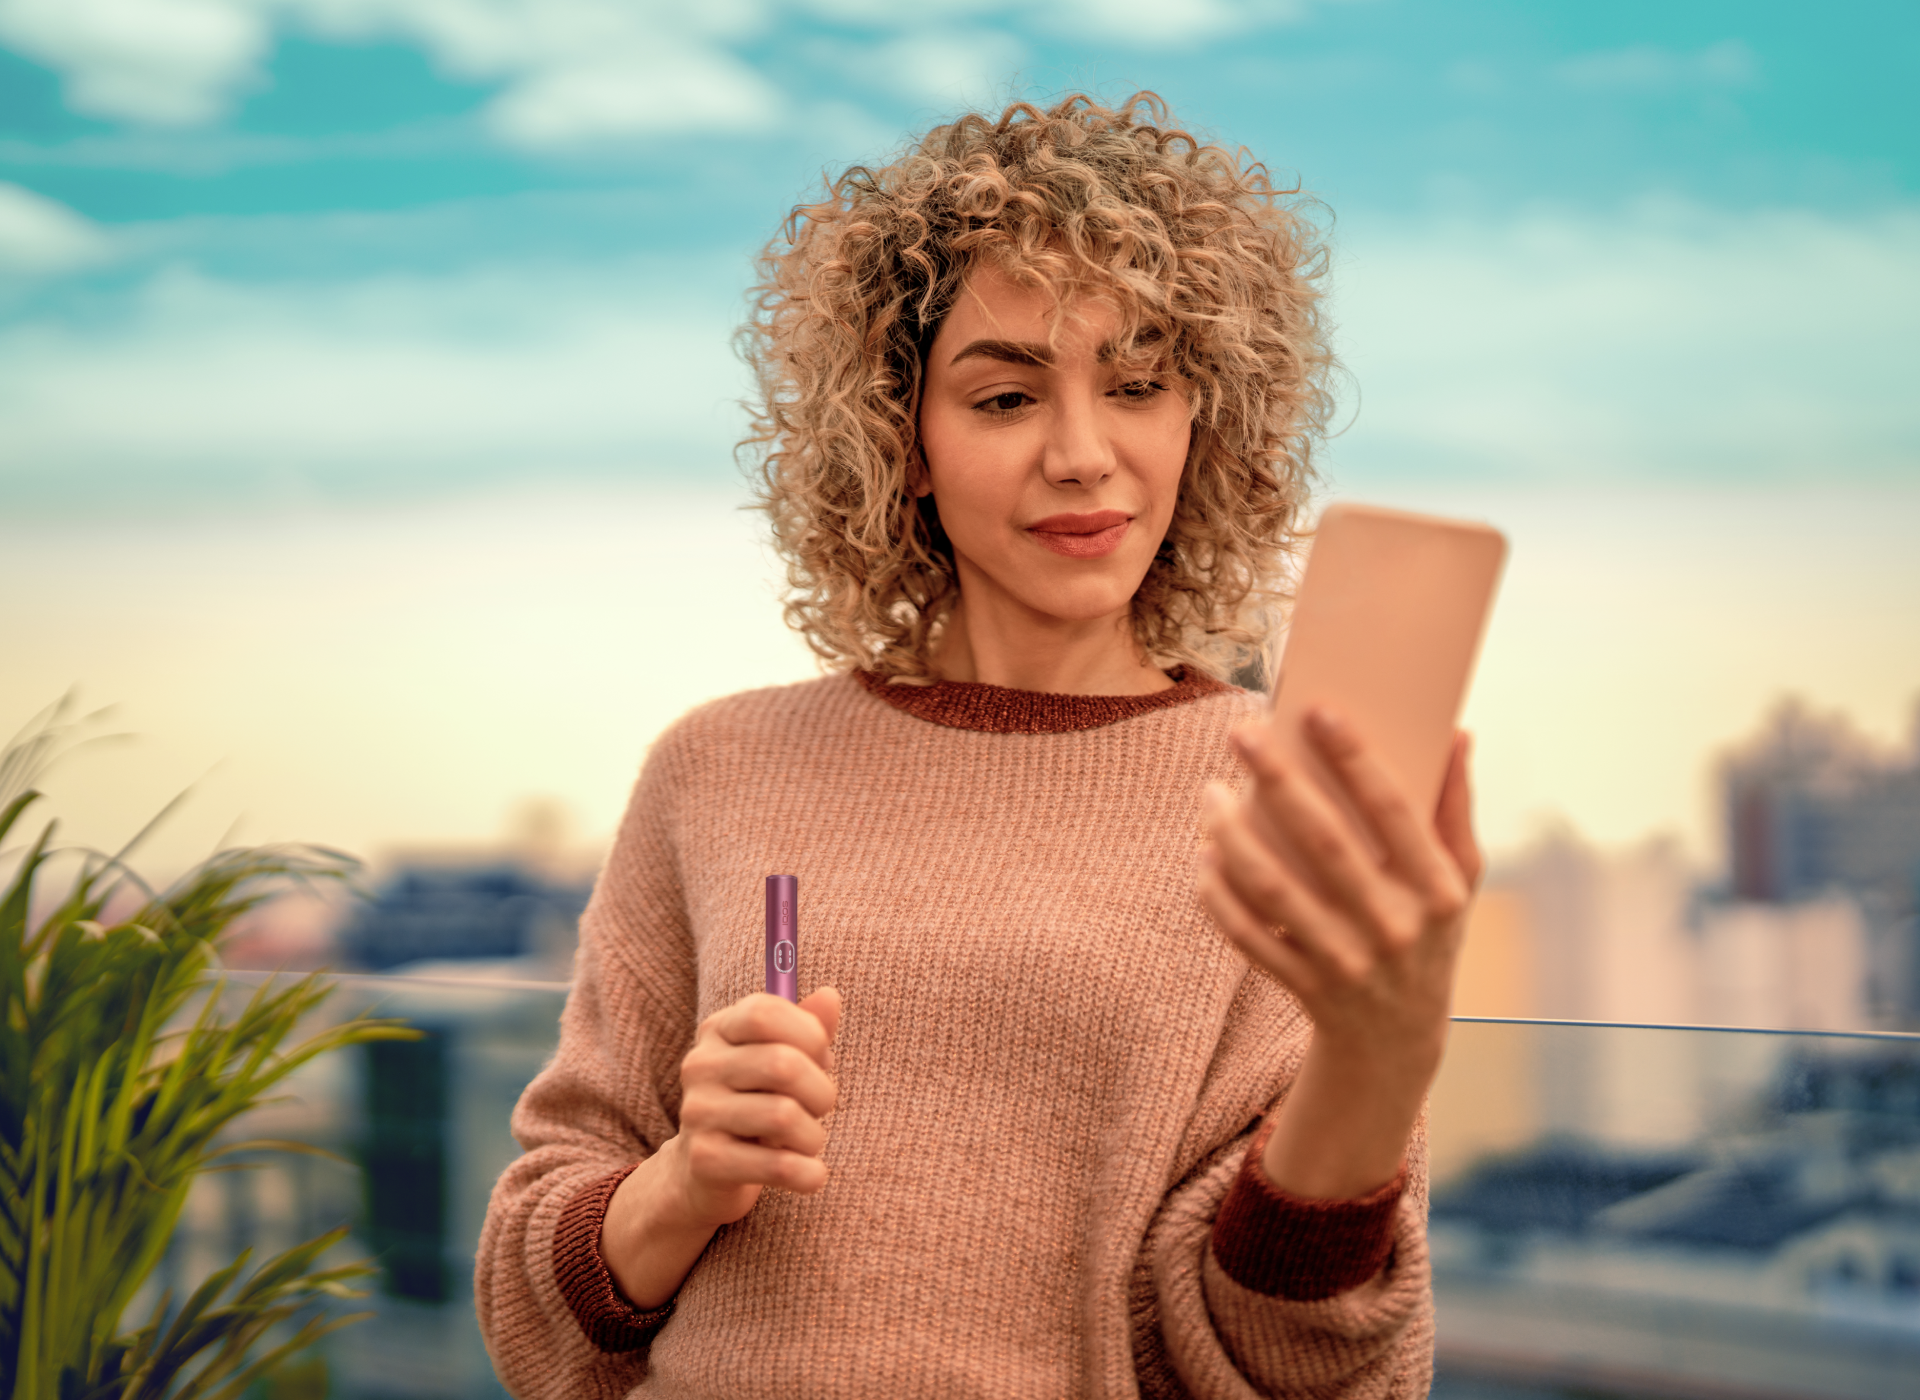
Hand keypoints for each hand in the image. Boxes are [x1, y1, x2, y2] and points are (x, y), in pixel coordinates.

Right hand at [601, 987, 839, 1307]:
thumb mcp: (781, 1060)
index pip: (764, 1013)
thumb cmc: (755, 1103)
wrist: (703, 1172)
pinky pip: (777, 1166)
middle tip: (821, 1108)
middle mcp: (700, 1066)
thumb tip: (829, 996)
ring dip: (814, 1136)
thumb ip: (808, 1029)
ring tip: (809, 1143)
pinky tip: (812, 1175)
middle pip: (782, 1064)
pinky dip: (808, 1173)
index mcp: (718, 1030)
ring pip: (783, 1116)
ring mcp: (698, 1113)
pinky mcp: (705, 1161)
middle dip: (821, 1091)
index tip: (821, 1060)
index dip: (808, 1035)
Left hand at [1198, 709, 1481, 1197]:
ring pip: (1273, 890)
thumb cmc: (1429, 934)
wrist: (1397, 1038)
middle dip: (1279, 781)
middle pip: (1325, 843)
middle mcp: (1392, 927)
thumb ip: (1457, 807)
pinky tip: (1203, 853)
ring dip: (1232, 837)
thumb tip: (1458, 732)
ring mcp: (1344, 962)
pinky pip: (1246, 935)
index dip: (1358, 760)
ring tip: (1211, 792)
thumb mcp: (1460, 880)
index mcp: (1436, 891)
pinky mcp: (1302, 986)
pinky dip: (1218, 895)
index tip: (1320, 710)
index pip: (1395, 813)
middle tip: (1242, 732)